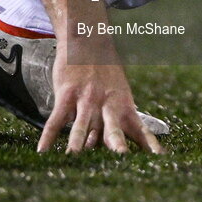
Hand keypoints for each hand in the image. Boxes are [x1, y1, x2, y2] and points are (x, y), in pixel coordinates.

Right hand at [37, 49, 163, 153]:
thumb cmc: (105, 72)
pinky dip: (48, 136)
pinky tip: (43, 151)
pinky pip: (56, 119)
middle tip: (120, 157)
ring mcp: (86, 99)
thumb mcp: (118, 93)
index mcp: (124, 106)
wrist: (88, 40)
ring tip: (74, 158)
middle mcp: (107, 104)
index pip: (141, 130)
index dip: (150, 146)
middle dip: (117, 143)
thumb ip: (115, 120)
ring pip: (82, 125)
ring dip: (78, 142)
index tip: (159, 161)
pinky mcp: (67, 95)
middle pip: (113, 128)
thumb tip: (111, 148)